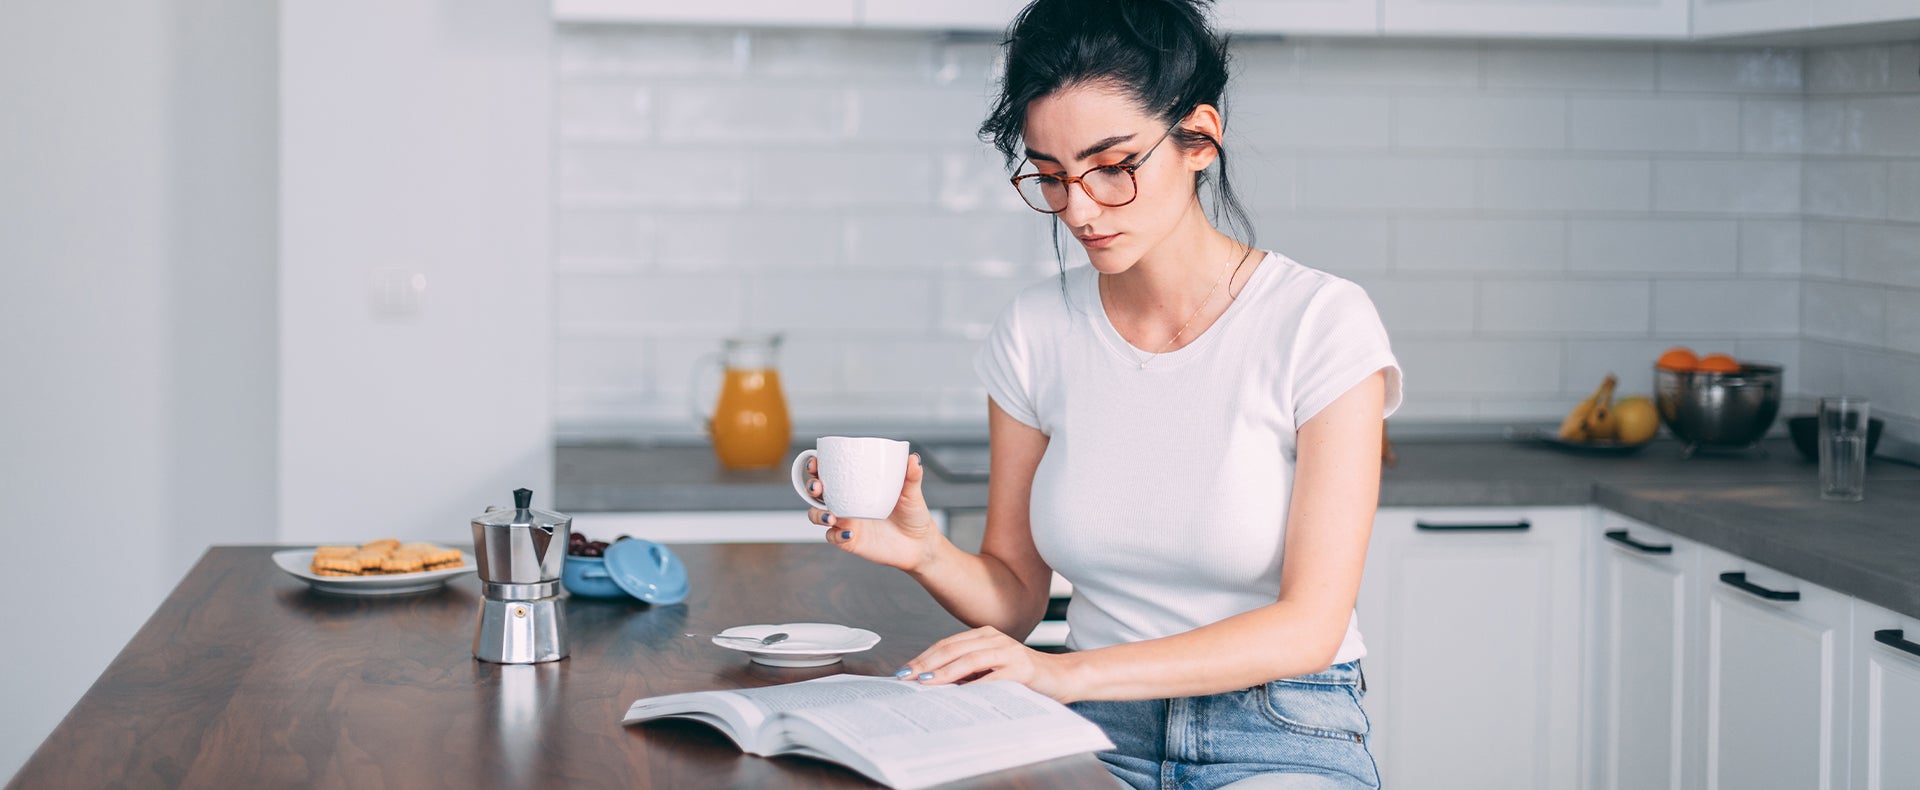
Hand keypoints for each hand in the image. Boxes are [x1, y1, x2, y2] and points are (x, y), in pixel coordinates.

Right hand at [806, 453, 942, 571]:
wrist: (920, 544)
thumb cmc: (913, 515)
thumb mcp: (912, 494)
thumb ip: (911, 476)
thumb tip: (913, 459)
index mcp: (856, 487)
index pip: (830, 473)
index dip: (816, 467)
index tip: (815, 463)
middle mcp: (847, 503)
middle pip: (817, 493)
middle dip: (811, 487)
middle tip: (818, 486)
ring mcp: (847, 522)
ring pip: (818, 516)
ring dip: (817, 514)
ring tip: (831, 516)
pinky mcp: (850, 540)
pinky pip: (834, 537)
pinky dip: (836, 535)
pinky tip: (848, 533)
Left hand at [896, 626, 1084, 702]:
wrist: (1062, 678)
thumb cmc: (1024, 679)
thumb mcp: (990, 672)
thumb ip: (968, 673)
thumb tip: (932, 685)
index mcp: (985, 636)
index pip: (947, 644)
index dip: (924, 657)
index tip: (905, 671)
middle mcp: (995, 639)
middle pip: (952, 649)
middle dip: (926, 664)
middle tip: (906, 677)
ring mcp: (1008, 652)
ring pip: (968, 659)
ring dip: (944, 672)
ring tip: (925, 683)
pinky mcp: (1020, 669)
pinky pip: (991, 678)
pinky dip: (972, 687)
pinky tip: (958, 695)